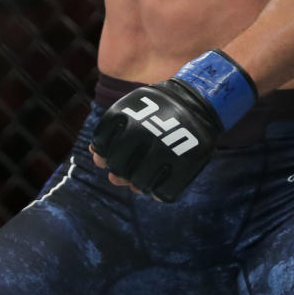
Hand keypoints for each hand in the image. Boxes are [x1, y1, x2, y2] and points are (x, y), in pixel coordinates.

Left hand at [89, 78, 221, 202]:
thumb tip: (95, 155)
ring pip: (139, 184)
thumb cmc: (158, 110)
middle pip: (118, 169)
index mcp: (126, 116)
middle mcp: (143, 132)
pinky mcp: (185, 164)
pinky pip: (164, 193)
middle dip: (120, 172)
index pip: (102, 147)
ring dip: (139, 184)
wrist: (198, 101)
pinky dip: (159, 191)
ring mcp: (164, 149)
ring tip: (145, 175)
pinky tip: (161, 181)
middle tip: (129, 169)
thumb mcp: (133, 110)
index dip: (105, 155)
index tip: (114, 153)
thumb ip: (113, 131)